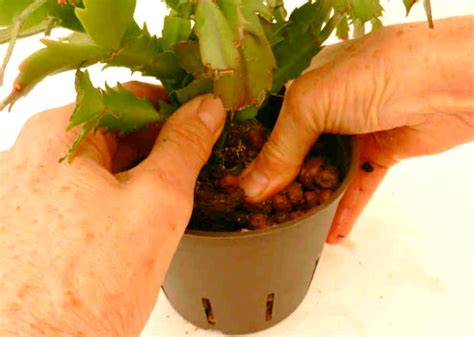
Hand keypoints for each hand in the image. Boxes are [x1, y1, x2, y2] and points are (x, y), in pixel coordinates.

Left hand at [0, 85, 225, 336]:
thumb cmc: (88, 285)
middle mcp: (30, 154)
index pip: (131, 98)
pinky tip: (129, 227)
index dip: (176, 111)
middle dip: (157, 150)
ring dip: (135, 178)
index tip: (204, 127)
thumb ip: (186, 146)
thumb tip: (207, 109)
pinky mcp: (27, 220)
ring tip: (160, 209)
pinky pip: (80, 192)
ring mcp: (23, 188)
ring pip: (99, 164)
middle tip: (191, 174)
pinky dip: (111, 199)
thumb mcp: (157, 202)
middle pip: (113, 132)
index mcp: (57, 133)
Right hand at [240, 16, 473, 243]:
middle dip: (280, 180)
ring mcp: (354, 129)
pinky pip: (357, 185)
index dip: (253, 152)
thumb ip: (281, 148)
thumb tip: (252, 186)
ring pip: (324, 171)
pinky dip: (344, 209)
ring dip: (310, 197)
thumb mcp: (312, 104)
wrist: (451, 82)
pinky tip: (329, 233)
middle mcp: (328, 106)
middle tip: (260, 210)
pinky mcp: (380, 151)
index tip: (236, 182)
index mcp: (305, 84)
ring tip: (289, 225)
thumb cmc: (380, 72)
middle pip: (295, 150)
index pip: (269, 122)